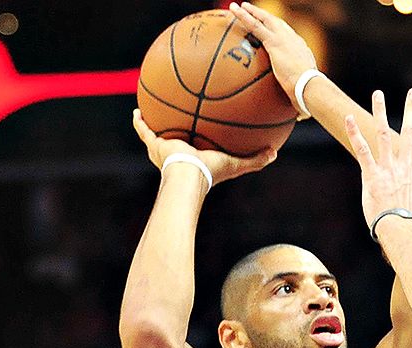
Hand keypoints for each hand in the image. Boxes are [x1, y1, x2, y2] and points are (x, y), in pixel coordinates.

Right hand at [132, 109, 276, 184]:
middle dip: (176, 130)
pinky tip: (137, 110)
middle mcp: (178, 154)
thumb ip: (255, 159)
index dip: (199, 139)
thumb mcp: (237, 164)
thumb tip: (275, 153)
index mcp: (196, 158)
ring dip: (155, 123)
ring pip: (157, 134)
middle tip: (179, 116)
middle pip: (176, 138)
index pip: (198, 146)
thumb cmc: (212, 171)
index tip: (202, 129)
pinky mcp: (154, 144)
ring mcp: (163, 149)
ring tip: (152, 109)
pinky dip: (139, 121)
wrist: (189, 173)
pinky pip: (144, 130)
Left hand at [228, 1, 316, 96]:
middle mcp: (294, 40)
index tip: (274, 34)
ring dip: (252, 12)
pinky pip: (255, 26)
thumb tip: (301, 117)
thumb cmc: (309, 97)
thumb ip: (299, 104)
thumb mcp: (304, 98)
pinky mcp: (274, 41)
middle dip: (266, 17)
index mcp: (302, 52)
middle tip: (255, 13)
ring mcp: (284, 38)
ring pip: (265, 20)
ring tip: (240, 7)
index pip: (290, 40)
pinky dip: (244, 16)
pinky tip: (233, 10)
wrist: (309, 88)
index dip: (281, 34)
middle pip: (277, 24)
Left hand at [346, 89, 411, 235]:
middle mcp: (405, 166)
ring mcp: (388, 168)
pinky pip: (362, 149)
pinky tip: (348, 118)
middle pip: (410, 132)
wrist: (399, 229)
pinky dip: (355, 133)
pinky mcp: (372, 174)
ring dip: (381, 112)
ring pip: (384, 134)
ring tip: (378, 94)